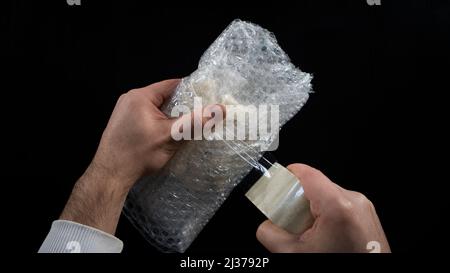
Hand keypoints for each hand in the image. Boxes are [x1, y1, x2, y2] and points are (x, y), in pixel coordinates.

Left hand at [60, 79, 223, 233]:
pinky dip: (160, 123)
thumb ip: (195, 122)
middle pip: (164, 97)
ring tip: (187, 126)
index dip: (191, 90)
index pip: (172, 85)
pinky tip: (169, 135)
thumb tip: (220, 110)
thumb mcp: (171, 136)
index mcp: (140, 96)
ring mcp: (125, 112)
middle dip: (182, 106)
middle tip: (200, 115)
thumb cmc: (138, 153)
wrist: (110, 175)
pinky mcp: (124, 124)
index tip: (207, 98)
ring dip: (171, 117)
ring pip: (157, 109)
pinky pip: (147, 117)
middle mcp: (130, 99)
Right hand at [256, 164, 390, 252]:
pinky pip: (340, 204)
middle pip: (316, 186)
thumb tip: (266, 225)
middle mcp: (354, 201)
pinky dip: (327, 215)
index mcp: (337, 206)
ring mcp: (364, 208)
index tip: (276, 186)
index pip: (306, 173)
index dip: (287, 176)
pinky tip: (322, 236)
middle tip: (289, 220)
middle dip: (298, 201)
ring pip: (328, 195)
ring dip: (313, 209)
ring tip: (308, 233)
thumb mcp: (294, 254)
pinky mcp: (368, 216)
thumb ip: (271, 234)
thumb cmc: (340, 268)